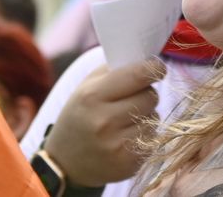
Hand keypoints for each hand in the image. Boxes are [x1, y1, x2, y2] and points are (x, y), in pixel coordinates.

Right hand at [43, 59, 165, 186]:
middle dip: (147, 94)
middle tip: (134, 98)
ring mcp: (116, 145)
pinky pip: (153, 139)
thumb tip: (148, 58)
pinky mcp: (127, 164)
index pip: (137, 75)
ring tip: (127, 121)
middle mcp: (104, 121)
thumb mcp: (86, 88)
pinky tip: (127, 137)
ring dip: (147, 116)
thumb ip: (114, 70)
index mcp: (92, 96)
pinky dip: (145, 135)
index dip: (153, 68)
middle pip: (150, 97)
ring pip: (154, 118)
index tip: (157, 68)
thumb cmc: (80, 116)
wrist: (65, 163)